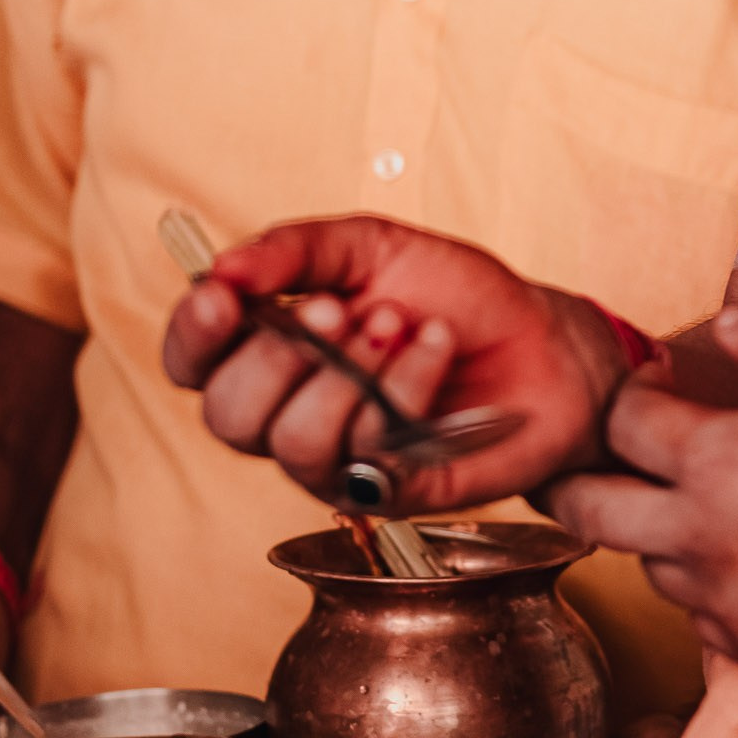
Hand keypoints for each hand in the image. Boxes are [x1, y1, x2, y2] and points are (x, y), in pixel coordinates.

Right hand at [161, 216, 628, 512]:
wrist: (545, 341)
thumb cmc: (456, 298)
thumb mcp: (372, 246)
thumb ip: (293, 250)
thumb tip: (221, 266)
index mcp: (272, 351)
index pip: (192, 363)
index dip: (193, 334)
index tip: (223, 296)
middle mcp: (292, 413)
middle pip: (226, 415)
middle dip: (275, 355)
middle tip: (334, 310)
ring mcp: (339, 459)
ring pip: (291, 444)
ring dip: (343, 373)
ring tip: (395, 323)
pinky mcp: (391, 491)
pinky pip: (365, 457)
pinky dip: (400, 388)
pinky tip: (434, 348)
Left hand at [550, 306, 737, 672]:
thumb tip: (720, 325)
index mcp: (716, 460)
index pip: (624, 421)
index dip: (631, 391)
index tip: (657, 384)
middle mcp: (701, 537)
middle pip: (587, 512)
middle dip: (569, 481)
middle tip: (581, 463)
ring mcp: (727, 600)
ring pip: (647, 570)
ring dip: (654, 536)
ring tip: (689, 507)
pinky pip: (700, 620)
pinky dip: (706, 591)